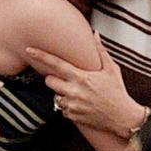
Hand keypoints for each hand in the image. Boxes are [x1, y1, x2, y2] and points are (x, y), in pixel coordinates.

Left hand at [25, 33, 144, 139]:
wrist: (122, 117)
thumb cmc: (117, 91)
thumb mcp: (111, 69)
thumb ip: (100, 51)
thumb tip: (95, 33)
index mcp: (81, 77)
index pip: (55, 64)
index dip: (40, 56)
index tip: (28, 50)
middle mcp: (74, 91)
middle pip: (49, 81)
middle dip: (54, 79)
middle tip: (67, 79)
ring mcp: (72, 105)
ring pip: (55, 95)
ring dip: (62, 93)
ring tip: (78, 93)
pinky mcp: (72, 116)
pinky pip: (62, 109)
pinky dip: (68, 106)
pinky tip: (81, 104)